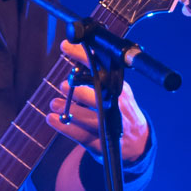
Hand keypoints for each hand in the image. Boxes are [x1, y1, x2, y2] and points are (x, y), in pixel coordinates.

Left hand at [46, 40, 151, 162]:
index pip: (101, 68)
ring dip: (67, 109)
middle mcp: (117, 107)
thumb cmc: (121, 111)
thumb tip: (72, 50)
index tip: (65, 47)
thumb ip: (97, 75)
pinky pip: (79, 135)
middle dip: (78, 90)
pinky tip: (52, 119)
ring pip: (86, 117)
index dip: (82, 57)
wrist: (138, 144)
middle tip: (64, 85)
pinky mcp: (101, 144)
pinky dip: (63, 127)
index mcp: (120, 90)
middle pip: (97, 95)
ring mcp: (109, 126)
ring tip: (55, 104)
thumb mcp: (116, 91)